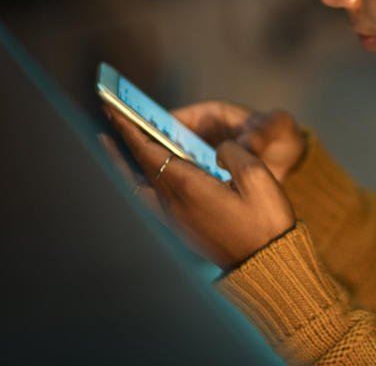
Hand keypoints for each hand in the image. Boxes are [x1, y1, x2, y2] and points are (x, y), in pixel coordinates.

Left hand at [101, 106, 295, 269]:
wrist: (269, 264)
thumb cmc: (266, 221)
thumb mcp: (259, 177)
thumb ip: (235, 152)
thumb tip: (219, 149)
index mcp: (189, 188)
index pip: (149, 152)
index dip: (131, 130)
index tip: (114, 110)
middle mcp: (174, 205)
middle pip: (136, 169)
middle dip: (122, 142)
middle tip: (107, 120)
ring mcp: (176, 221)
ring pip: (136, 187)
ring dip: (122, 165)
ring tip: (112, 148)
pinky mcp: (183, 231)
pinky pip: (147, 201)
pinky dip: (136, 182)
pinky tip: (141, 177)